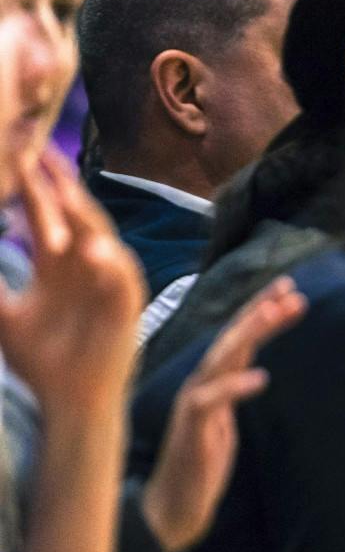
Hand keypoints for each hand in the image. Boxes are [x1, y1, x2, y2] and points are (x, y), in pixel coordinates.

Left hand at [0, 154, 143, 417]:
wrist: (68, 401)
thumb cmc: (40, 363)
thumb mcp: (3, 315)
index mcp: (58, 264)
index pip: (47, 212)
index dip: (32, 184)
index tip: (15, 150)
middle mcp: (86, 266)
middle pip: (74, 214)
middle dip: (58, 184)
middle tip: (37, 151)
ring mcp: (108, 283)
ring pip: (99, 238)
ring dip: (83, 217)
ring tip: (63, 192)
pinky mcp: (125, 307)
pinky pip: (120, 279)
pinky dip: (108, 264)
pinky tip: (90, 250)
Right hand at [141, 277, 306, 551]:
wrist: (174, 505)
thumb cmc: (200, 462)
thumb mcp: (226, 419)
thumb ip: (234, 391)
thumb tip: (252, 369)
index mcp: (213, 383)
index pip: (238, 339)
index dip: (261, 312)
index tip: (289, 289)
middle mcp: (202, 385)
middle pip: (232, 339)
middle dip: (260, 311)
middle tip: (291, 289)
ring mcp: (194, 404)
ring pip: (221, 359)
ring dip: (249, 334)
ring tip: (277, 314)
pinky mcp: (191, 428)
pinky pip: (211, 401)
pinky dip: (235, 386)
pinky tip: (261, 377)